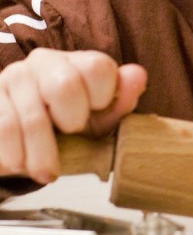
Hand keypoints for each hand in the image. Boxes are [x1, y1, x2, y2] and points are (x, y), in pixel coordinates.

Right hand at [0, 49, 146, 182]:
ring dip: (40, 153)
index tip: (97, 112)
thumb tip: (137, 76)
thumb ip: (120, 101)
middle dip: (71, 120)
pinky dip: (15, 154)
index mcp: (78, 61)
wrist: (22, 140)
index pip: (97, 67)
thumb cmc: (66, 125)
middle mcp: (44, 62)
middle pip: (63, 86)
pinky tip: (21, 165)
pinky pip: (3, 127)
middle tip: (72, 133)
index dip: (102, 97)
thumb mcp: (99, 118)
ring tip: (47, 173)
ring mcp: (14, 77)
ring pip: (31, 116)